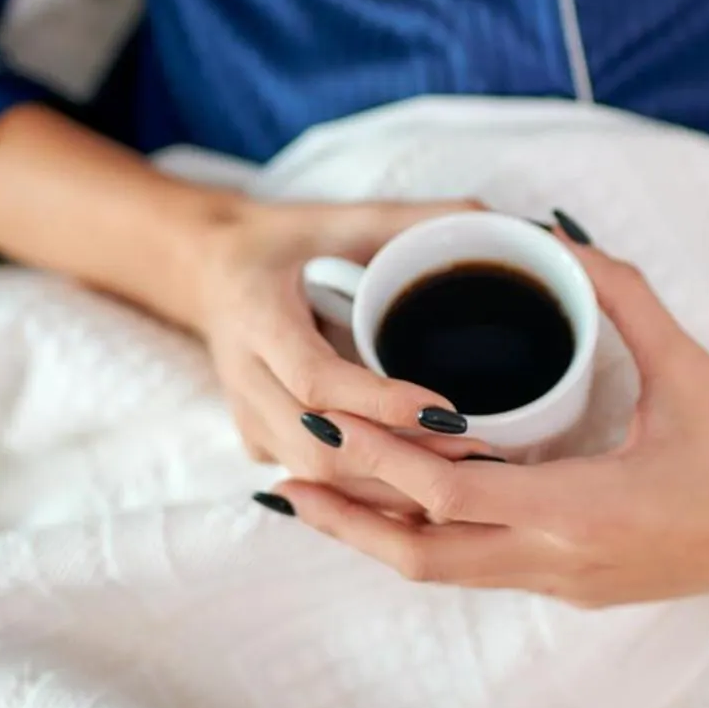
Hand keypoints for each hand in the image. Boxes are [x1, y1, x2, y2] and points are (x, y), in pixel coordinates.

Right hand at [192, 199, 497, 498]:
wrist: (213, 272)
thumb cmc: (287, 242)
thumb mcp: (341, 217)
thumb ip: (412, 221)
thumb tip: (495, 222)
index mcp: (256, 314)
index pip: (315, 377)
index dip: (379, 401)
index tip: (446, 409)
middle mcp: (242, 375)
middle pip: (316, 446)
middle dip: (399, 461)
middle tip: (477, 453)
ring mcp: (245, 416)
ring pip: (315, 478)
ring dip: (390, 486)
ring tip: (464, 473)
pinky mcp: (257, 441)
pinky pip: (313, 483)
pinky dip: (369, 490)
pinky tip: (427, 486)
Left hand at [263, 224, 708, 605]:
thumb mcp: (682, 360)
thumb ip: (616, 292)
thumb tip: (551, 233)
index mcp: (581, 506)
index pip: (446, 491)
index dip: (378, 453)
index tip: (327, 415)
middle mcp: (558, 559)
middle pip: (419, 552)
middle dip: (345, 517)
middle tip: (280, 475)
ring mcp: (561, 583)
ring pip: (440, 574)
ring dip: (374, 537)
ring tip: (312, 497)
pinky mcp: (569, 588)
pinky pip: (474, 569)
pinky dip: (422, 540)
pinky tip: (390, 509)